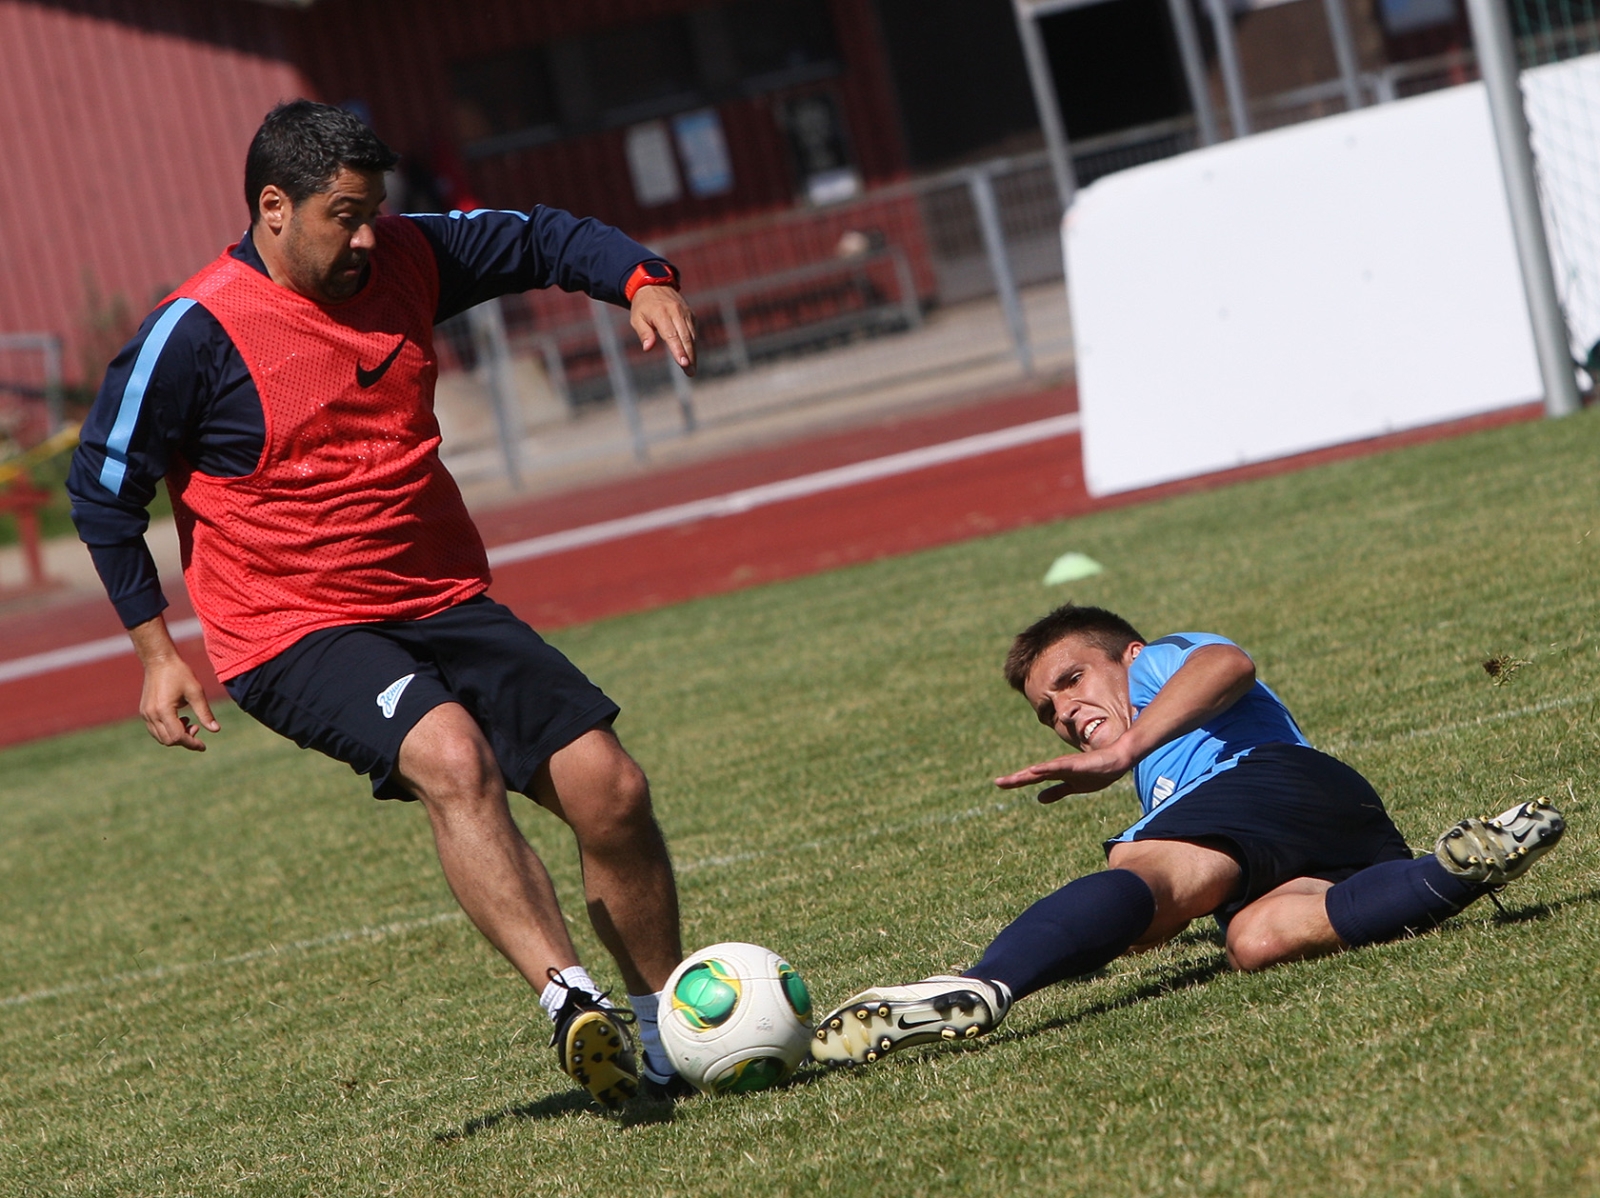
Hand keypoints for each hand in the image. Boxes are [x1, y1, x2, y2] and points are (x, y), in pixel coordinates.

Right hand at [140, 653, 219, 750]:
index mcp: (164, 710)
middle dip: (185, 740)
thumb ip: (205, 712)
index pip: (177, 737)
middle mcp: (151, 715)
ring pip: (160, 737)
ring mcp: (146, 714)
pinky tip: (180, 719)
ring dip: (176, 736)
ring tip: (189, 722)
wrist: (159, 661)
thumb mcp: (196, 692)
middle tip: (197, 727)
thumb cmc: (180, 673)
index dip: (192, 743)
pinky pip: (155, 730)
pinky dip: (168, 731)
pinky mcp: (145, 712)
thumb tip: (216, 730)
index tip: (203, 745)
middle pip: (168, 740)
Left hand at [630, 285, 697, 375]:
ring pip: (692, 336)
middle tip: (690, 372)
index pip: (672, 335)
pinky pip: (693, 331)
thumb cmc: (643, 306)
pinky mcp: (690, 314)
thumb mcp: (637, 318)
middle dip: (689, 356)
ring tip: (692, 369)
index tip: (683, 364)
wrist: (654, 284)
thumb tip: (648, 348)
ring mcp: (685, 313)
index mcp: (662, 314)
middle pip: (685, 337)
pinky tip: (692, 357)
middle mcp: (676, 312)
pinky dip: (693, 344)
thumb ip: (643, 333)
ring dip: (693, 353)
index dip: (678, 350)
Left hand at [995, 743, 1134, 802]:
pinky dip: (1049, 768)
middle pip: (1033, 773)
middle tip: (998, 783)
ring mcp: (1067, 765)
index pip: (1032, 777)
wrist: (1116, 762)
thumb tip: (1039, 799)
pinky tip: (1038, 770)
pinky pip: (1061, 767)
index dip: (1016, 780)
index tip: (999, 783)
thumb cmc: (1095, 772)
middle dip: (1016, 778)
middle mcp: (1057, 767)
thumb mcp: (1072, 786)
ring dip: (1029, 773)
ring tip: (1014, 778)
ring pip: (1044, 769)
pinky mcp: (1077, 765)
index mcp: (1055, 773)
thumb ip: (1056, 791)